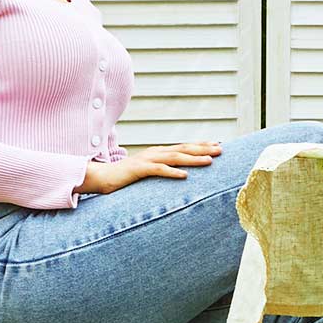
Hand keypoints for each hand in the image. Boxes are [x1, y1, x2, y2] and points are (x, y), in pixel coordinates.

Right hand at [82, 141, 220, 194]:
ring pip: (174, 158)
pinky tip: (184, 176)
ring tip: (209, 161)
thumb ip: (162, 170)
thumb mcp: (148, 171)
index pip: (184, 147)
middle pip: (183, 149)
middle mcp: (155, 152)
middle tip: (221, 150)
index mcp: (158, 152)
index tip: (218, 145)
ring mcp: (147, 160)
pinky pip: (158, 170)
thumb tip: (180, 174)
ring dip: (193, 159)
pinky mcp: (138, 170)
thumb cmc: (126, 177)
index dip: (201, 145)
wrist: (102, 177)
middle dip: (203, 149)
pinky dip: (172, 172)